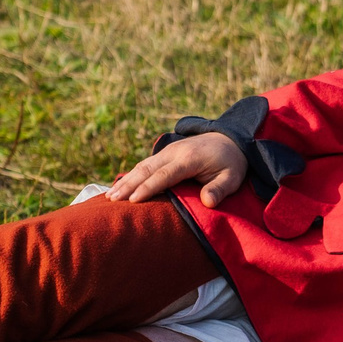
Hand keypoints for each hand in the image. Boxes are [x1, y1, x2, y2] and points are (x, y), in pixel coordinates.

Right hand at [104, 132, 248, 207]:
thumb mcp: (233, 177)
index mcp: (189, 159)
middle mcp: (174, 152)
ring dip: (125, 180)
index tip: (133, 200)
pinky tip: (120, 187)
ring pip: (142, 166)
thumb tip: (208, 202)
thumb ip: (220, 189)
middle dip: (129, 185)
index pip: (165, 175)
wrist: (230, 139)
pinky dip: (131, 176)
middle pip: (147, 169)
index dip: (148, 187)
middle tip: (112, 201)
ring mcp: (168, 151)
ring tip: (110, 197)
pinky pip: (145, 164)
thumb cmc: (231, 163)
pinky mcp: (165, 154)